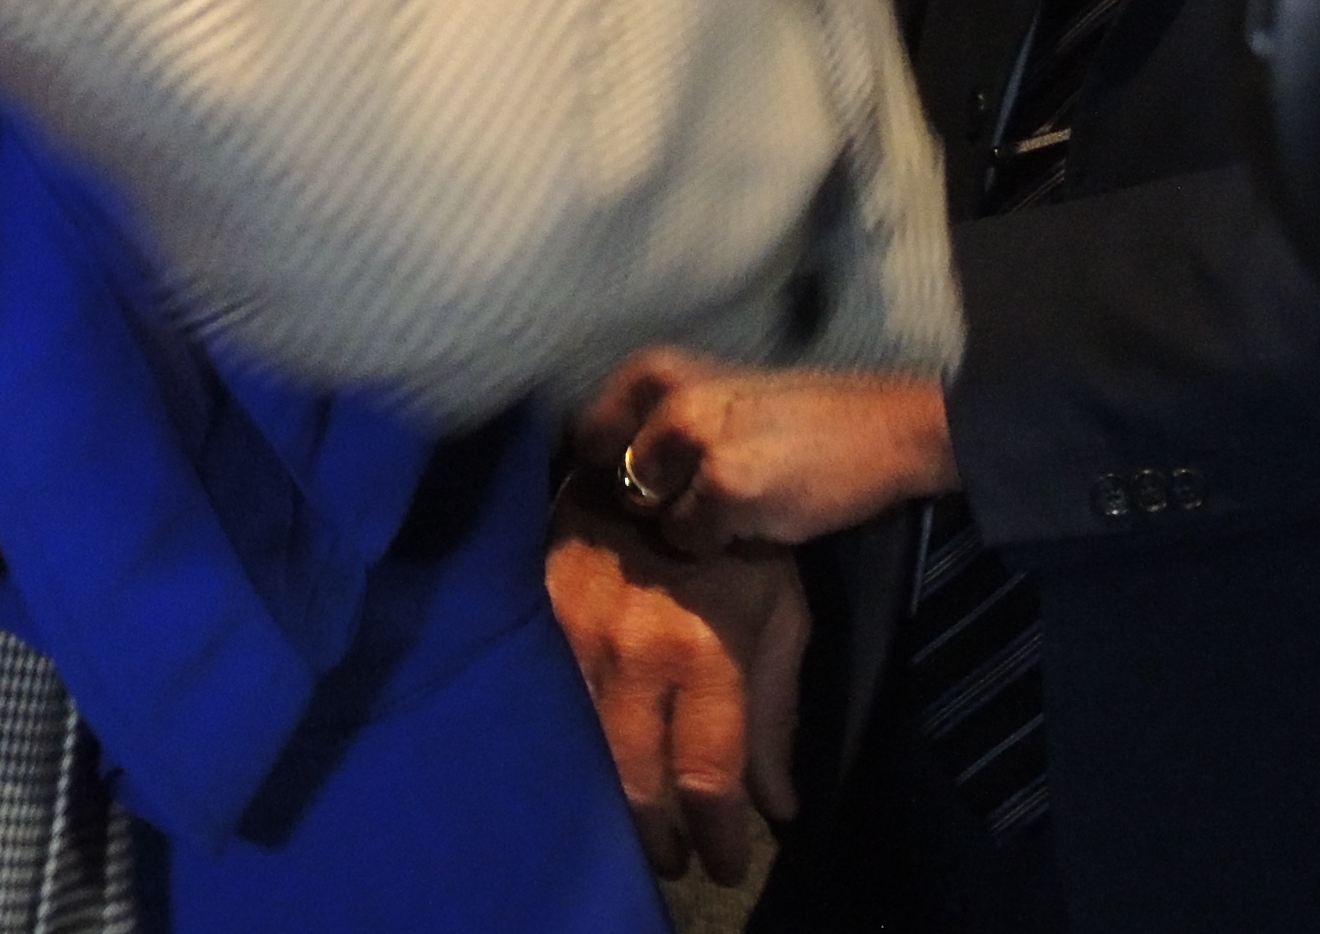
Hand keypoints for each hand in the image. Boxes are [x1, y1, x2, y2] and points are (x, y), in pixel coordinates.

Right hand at [546, 499, 808, 882]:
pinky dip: (574, 744)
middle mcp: (633, 652)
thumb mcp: (778, 614)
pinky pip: (555, 703)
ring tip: (638, 825)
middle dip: (661, 837)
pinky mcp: (539, 616)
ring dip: (614, 798)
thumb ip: (776, 711)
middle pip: (638, 781)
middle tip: (677, 860)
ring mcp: (576, 635)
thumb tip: (780, 806)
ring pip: (587, 750)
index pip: (707, 778)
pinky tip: (590, 763)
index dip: (718, 836)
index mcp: (702, 650)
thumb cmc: (733, 541)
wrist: (649, 457)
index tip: (725, 861)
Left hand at [576, 347, 958, 557]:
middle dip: (645, 505)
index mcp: (655, 370)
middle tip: (699, 501)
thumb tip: (601, 479)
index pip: (587, 437)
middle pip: (614, 483)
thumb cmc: (793, 420)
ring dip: (682, 525)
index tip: (638, 490)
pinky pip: (690, 540)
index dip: (604, 474)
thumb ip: (655, 428)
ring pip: (651, 516)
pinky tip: (755, 520)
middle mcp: (665, 398)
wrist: (883, 430)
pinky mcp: (723, 488)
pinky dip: (716, 543)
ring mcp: (691, 443)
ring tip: (731, 506)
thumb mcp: (711, 399)